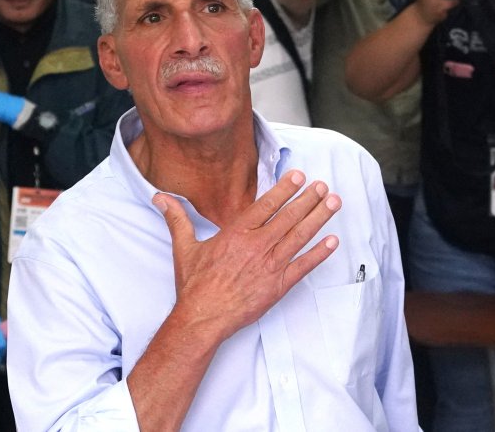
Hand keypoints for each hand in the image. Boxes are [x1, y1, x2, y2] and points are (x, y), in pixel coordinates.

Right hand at [152, 170, 339, 339]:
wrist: (202, 318)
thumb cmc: (195, 286)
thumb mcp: (184, 248)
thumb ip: (177, 219)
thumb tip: (161, 198)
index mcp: (236, 234)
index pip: (266, 205)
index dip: (285, 189)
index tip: (300, 177)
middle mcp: (256, 246)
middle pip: (288, 217)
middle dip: (308, 200)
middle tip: (323, 186)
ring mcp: (270, 266)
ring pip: (299, 237)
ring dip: (318, 218)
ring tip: (333, 204)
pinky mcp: (278, 286)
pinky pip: (303, 266)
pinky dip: (319, 254)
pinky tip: (332, 242)